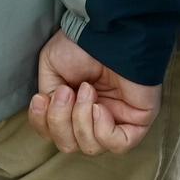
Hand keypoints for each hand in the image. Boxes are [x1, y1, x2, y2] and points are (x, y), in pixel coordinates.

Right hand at [28, 30, 160, 155]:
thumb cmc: (81, 45)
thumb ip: (49, 101)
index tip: (41, 99)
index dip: (43, 124)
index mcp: (75, 107)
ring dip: (80, 120)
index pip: (54, 134)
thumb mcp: (51, 71)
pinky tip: (99, 107)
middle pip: (69, 145)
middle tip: (67, 92)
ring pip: (91, 147)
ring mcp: (117, 121)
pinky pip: (117, 145)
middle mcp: (95, 117)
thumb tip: (55, 119)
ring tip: (86, 91)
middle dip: (60, 122)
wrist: (106, 32)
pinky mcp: (138, 121)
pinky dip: (102, 130)